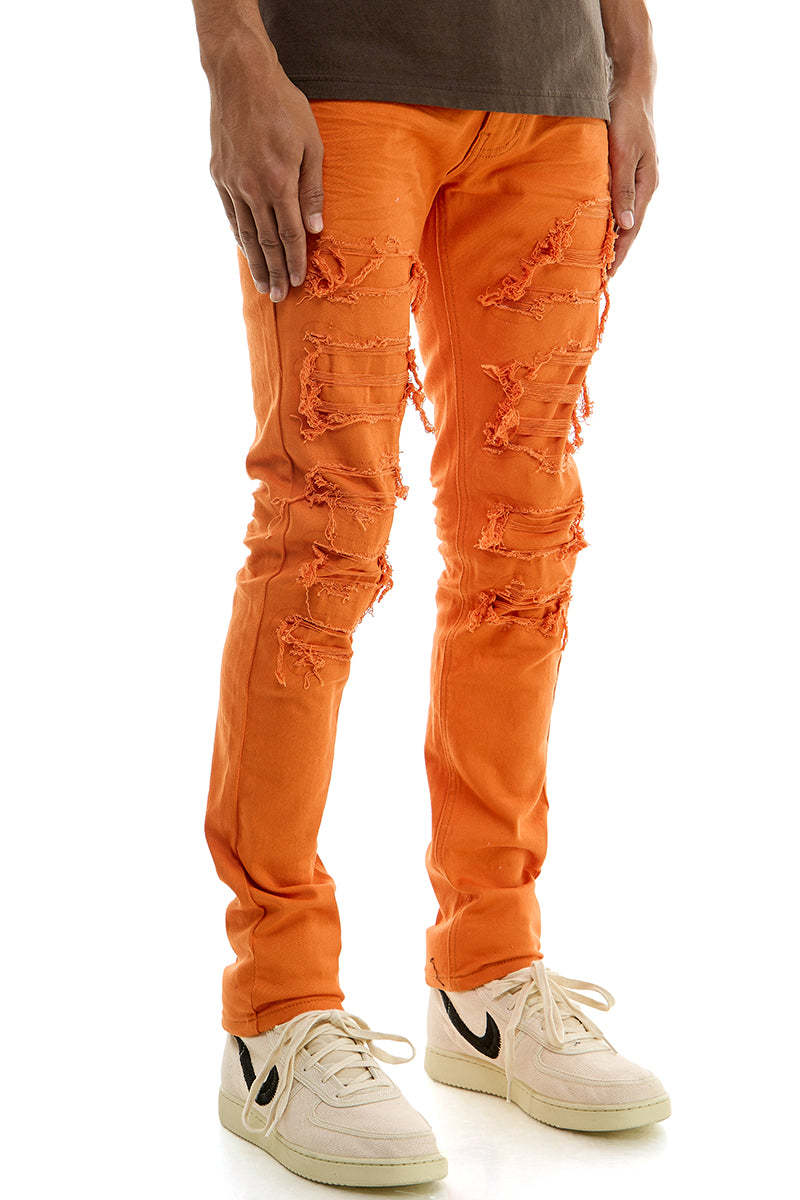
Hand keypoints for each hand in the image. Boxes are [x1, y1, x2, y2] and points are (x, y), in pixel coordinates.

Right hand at [207, 41, 323, 299]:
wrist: (240, 77)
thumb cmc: (284, 107)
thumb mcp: (311, 145)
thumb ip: (313, 191)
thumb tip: (315, 229)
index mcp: (279, 182)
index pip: (289, 233)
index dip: (295, 261)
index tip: (299, 282)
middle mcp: (253, 188)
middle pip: (266, 241)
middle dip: (275, 272)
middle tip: (280, 297)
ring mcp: (232, 183)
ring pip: (245, 233)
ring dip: (255, 262)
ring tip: (263, 285)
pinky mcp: (219, 175)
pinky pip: (231, 215)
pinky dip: (239, 237)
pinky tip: (245, 251)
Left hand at [607, 84, 657, 275]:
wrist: (628, 82)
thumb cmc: (627, 115)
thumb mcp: (623, 152)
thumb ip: (623, 189)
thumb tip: (626, 226)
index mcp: (646, 185)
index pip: (631, 230)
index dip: (619, 255)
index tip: (606, 277)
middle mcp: (642, 185)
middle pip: (627, 228)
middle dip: (614, 253)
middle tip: (596, 278)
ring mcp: (633, 176)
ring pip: (619, 215)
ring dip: (608, 237)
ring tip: (593, 260)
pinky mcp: (621, 168)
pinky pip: (612, 200)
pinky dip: (604, 217)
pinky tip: (592, 226)